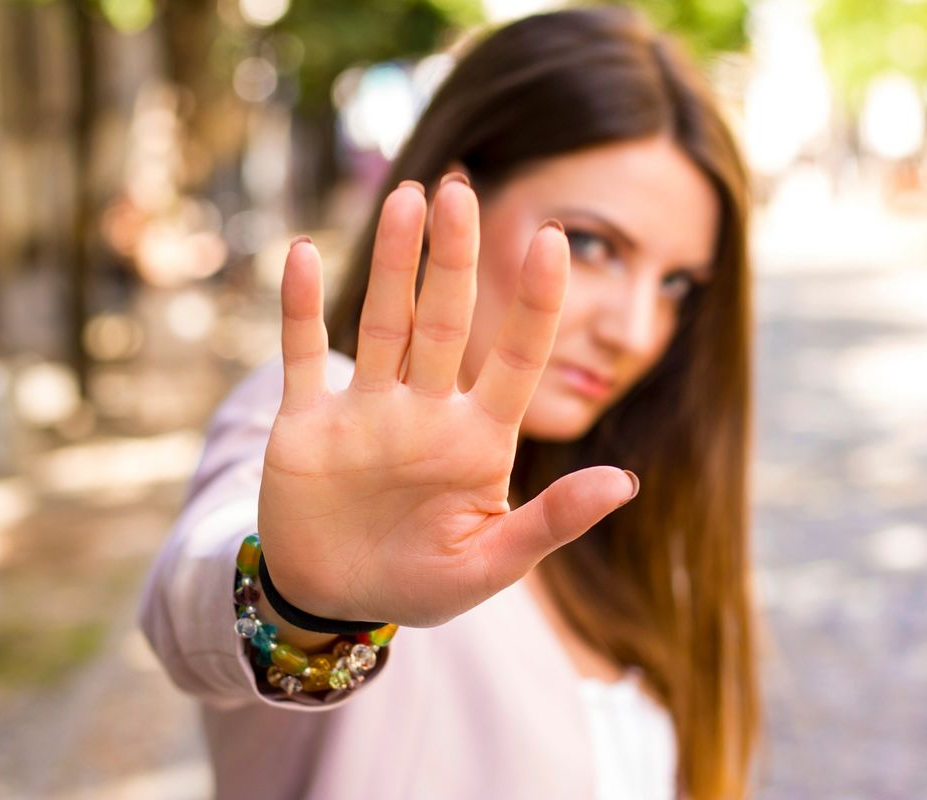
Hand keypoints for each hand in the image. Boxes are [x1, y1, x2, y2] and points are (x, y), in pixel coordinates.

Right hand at [258, 174, 637, 627]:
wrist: (333, 599)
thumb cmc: (420, 584)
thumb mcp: (488, 565)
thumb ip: (550, 522)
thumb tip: (626, 482)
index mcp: (476, 441)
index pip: (516, 359)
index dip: (534, 303)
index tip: (551, 241)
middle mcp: (424, 411)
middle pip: (444, 322)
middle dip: (453, 259)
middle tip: (460, 191)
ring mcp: (365, 411)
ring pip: (383, 324)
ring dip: (391, 264)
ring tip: (407, 196)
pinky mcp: (307, 423)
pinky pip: (304, 356)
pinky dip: (300, 309)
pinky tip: (302, 254)